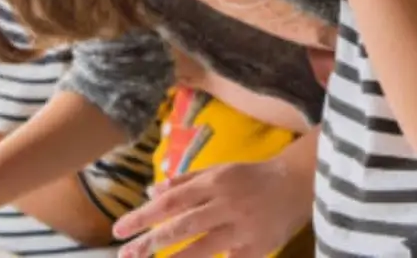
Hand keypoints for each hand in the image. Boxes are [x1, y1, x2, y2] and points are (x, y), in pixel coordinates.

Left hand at [112, 156, 311, 257]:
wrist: (297, 183)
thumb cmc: (251, 176)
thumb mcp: (219, 169)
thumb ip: (186, 181)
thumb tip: (152, 192)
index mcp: (215, 181)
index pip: (172, 201)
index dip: (144, 215)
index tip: (119, 229)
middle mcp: (226, 203)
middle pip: (182, 225)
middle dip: (151, 241)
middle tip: (125, 253)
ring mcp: (242, 227)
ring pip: (201, 247)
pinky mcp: (256, 248)